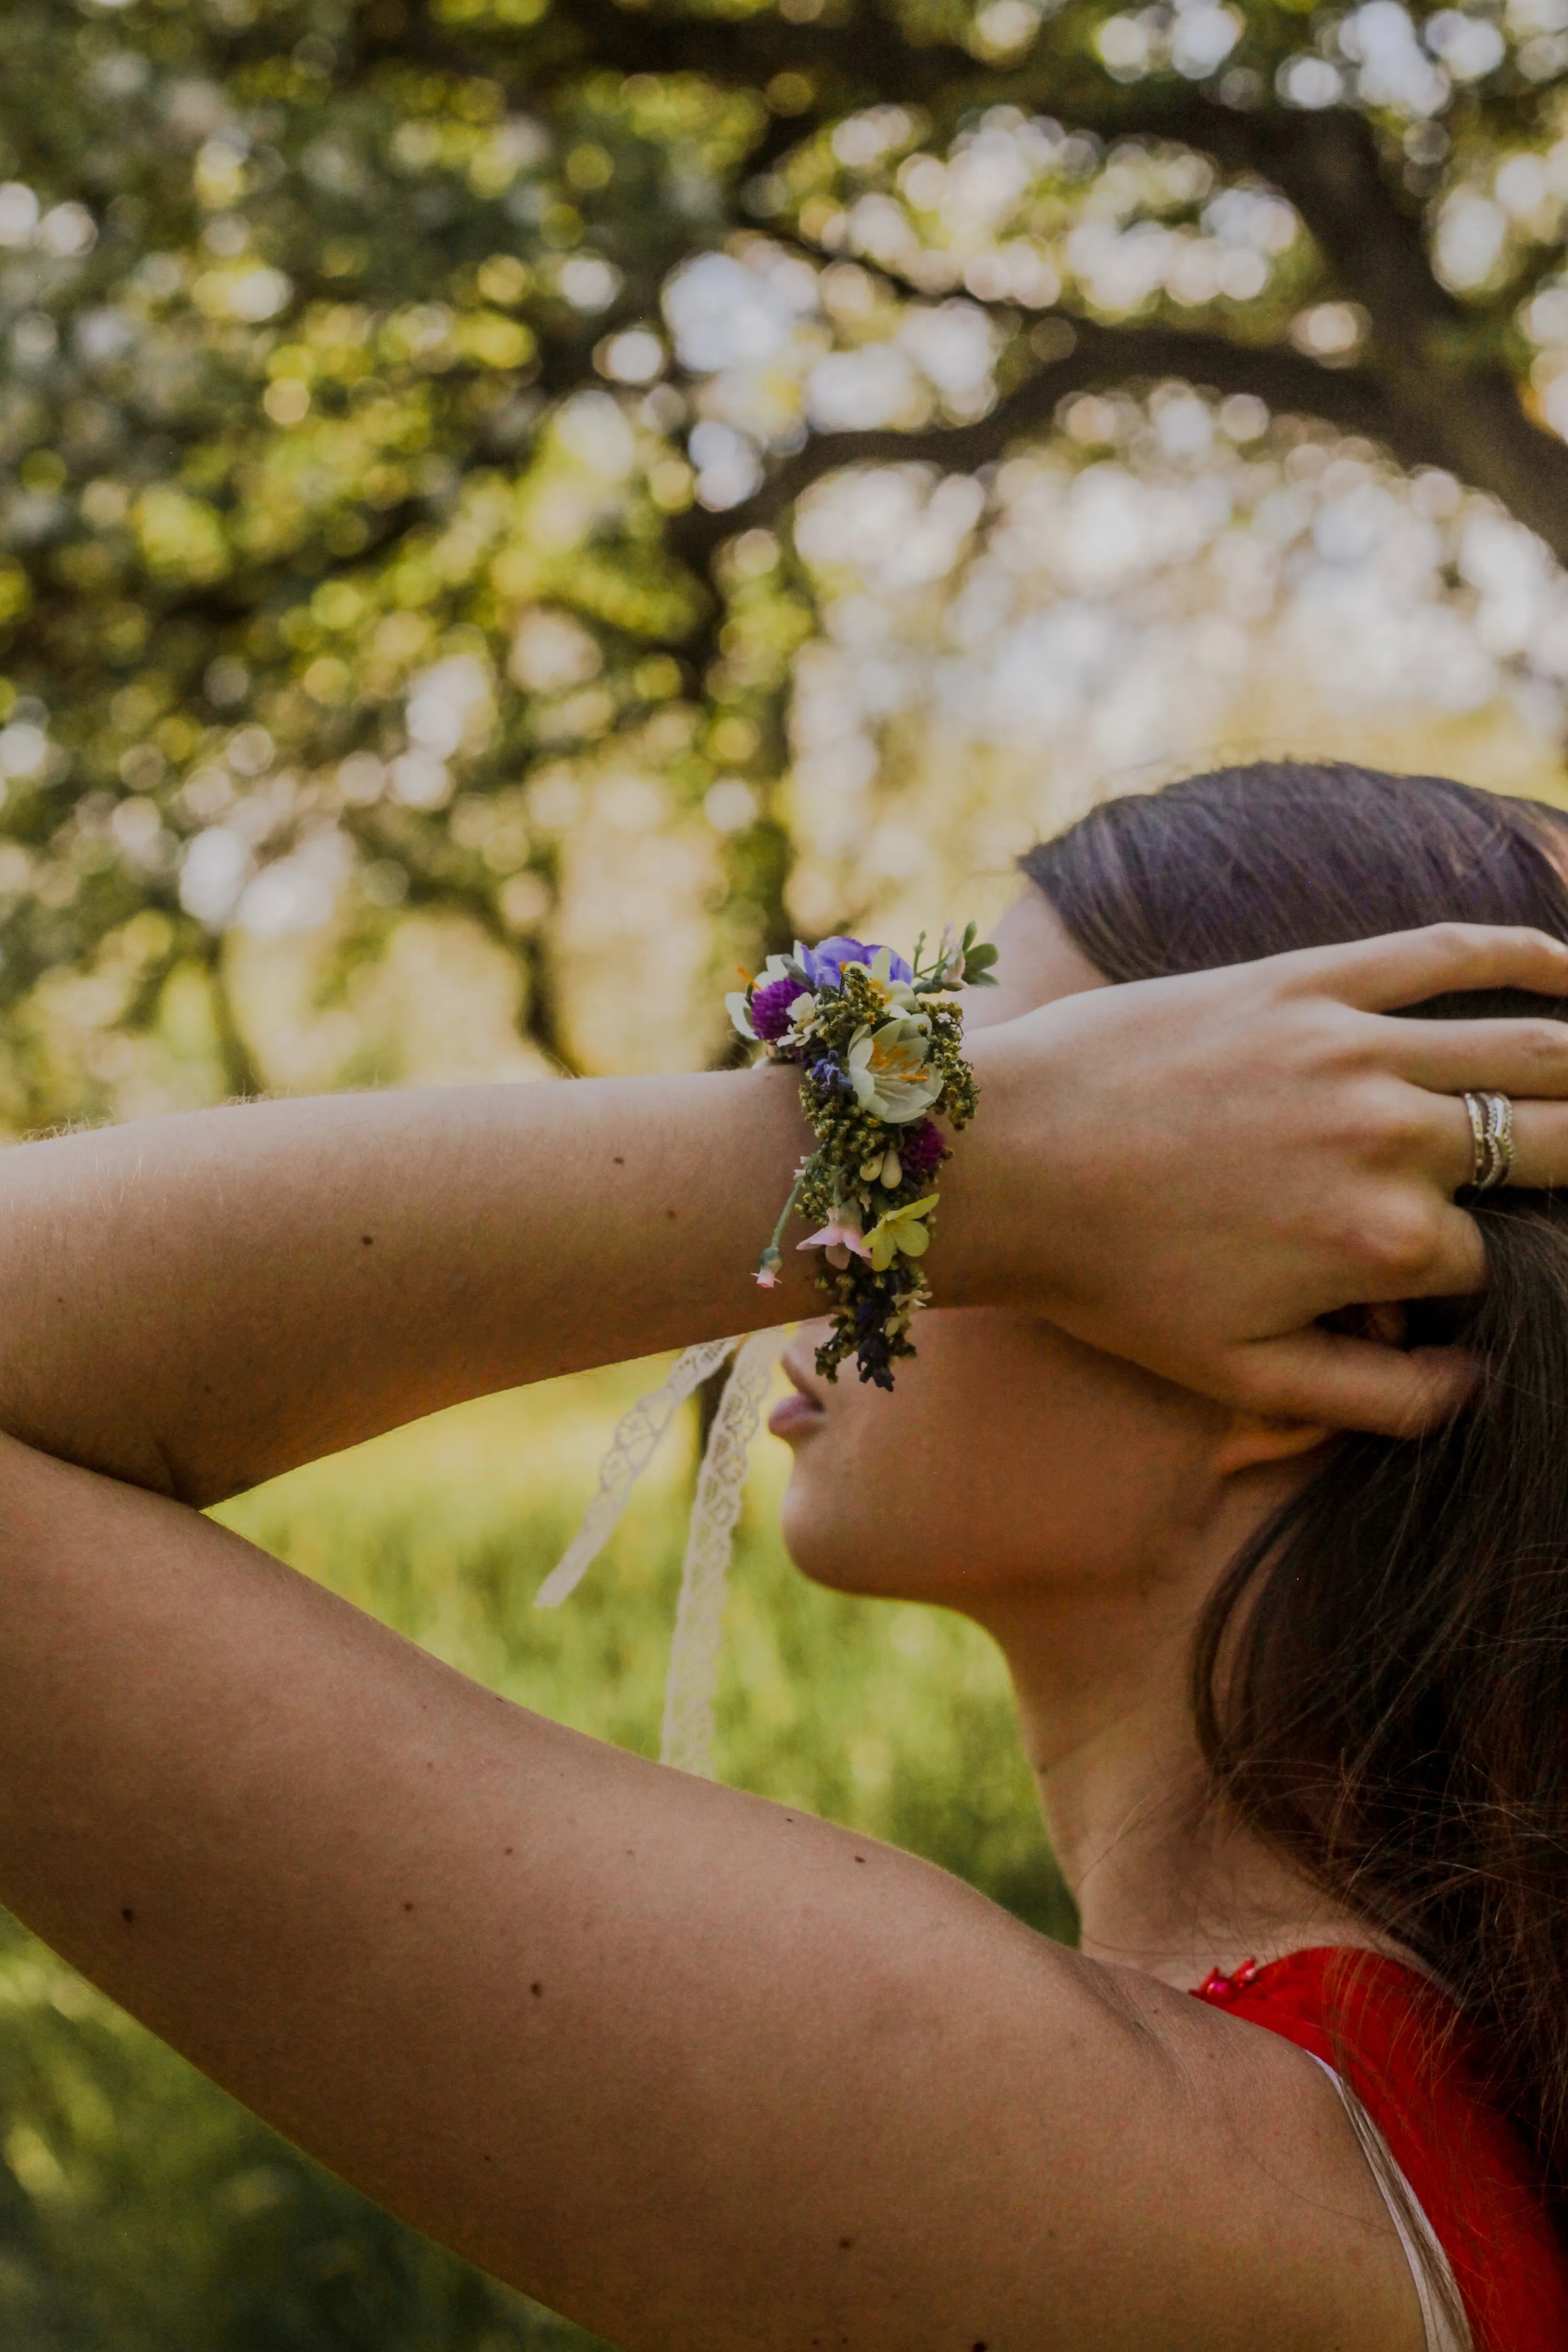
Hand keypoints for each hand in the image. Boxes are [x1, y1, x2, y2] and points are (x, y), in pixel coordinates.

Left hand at [964, 923, 1567, 1433]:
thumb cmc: (1110, 1282)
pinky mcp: (1304, 981)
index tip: (1436, 1281)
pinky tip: (1566, 964)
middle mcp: (1394, 1140)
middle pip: (1547, 1147)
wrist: (1003, 1164)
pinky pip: (1440, 953)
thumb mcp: (1240, 1377)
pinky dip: (1523, 953)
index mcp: (1386, 1245)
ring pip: (1525, 1049)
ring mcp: (1354, 1050)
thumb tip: (1479, 1386)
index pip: (1489, 1262)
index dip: (1472, 1279)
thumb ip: (1376, 1396)